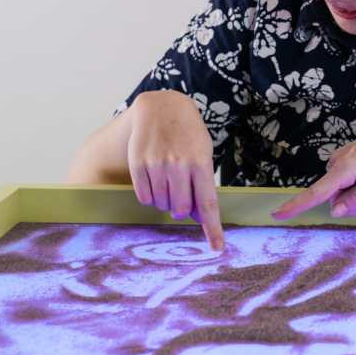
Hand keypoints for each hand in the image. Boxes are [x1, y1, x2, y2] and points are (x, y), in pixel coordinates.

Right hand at [127, 91, 224, 250]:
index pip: (208, 203)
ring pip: (161, 204)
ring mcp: (157, 164)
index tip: (217, 248)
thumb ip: (202, 183)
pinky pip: (144, 197)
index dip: (212, 228)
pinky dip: (149, 195)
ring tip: (168, 178)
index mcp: (201, 162)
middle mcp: (179, 165)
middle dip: (182, 209)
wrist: (161, 106)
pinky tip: (154, 177)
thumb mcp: (203, 153)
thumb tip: (197, 215)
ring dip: (165, 200)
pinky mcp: (138, 164)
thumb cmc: (188, 133)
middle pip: (181, 208)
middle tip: (181, 196)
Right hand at [271, 110, 355, 219]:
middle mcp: (337, 162)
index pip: (316, 192)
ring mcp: (340, 160)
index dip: (296, 205)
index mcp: (345, 168)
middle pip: (335, 199)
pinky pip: (345, 183)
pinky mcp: (345, 160)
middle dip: (355, 207)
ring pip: (341, 193)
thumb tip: (334, 211)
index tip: (276, 213)